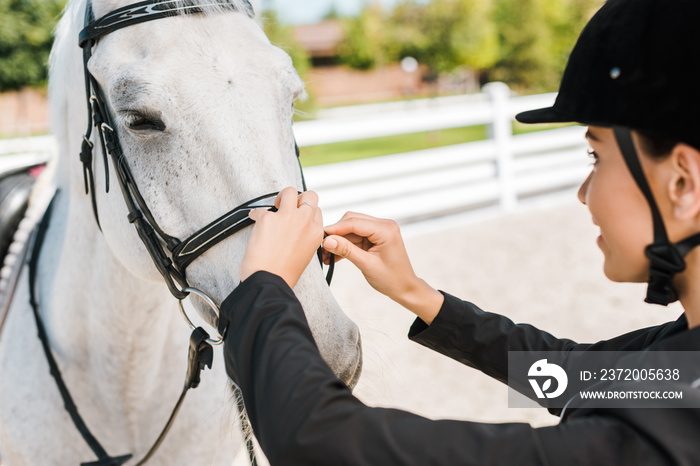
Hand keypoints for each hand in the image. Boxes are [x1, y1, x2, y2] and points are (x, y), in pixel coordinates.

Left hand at [239, 187, 323, 288]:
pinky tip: (254, 219)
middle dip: (299, 198)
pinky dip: (255, 214)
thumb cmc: (284, 274)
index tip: (298, 216)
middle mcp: (305, 222)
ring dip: (281, 196)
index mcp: (316, 233)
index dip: (306, 211)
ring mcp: (287, 218)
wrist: (269, 281)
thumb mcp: (305, 254)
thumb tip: (295, 230)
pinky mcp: (268, 218)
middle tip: (287, 207)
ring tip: (274, 206)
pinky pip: (260, 210)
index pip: (316, 210)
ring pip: (289, 192)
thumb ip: (305, 237)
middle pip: (309, 196)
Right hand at [323, 212, 442, 323]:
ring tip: (326, 256)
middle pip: (351, 221)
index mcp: (385, 229)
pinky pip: (355, 236)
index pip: (354, 222)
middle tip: (322, 248)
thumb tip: (327, 241)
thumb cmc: (391, 279)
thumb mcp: (367, 265)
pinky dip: (345, 245)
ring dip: (338, 241)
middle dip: (336, 234)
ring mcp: (379, 230)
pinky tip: (334, 256)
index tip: (319, 237)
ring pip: (351, 229)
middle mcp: (383, 225)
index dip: (334, 229)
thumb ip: (347, 250)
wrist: (404, 287)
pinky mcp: (375, 237)